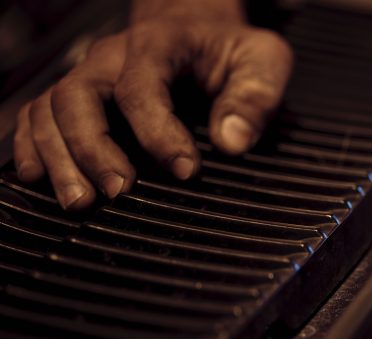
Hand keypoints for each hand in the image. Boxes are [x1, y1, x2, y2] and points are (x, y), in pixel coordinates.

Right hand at [13, 13, 292, 209]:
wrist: (197, 27)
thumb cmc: (229, 50)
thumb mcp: (262, 60)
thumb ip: (254, 97)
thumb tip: (232, 142)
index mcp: (158, 44)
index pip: (143, 86)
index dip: (159, 132)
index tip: (186, 171)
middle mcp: (111, 58)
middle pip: (79, 97)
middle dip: (93, 148)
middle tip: (118, 191)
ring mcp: (89, 77)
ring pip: (50, 109)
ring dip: (59, 158)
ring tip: (80, 201)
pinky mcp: (78, 98)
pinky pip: (36, 116)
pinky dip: (32, 146)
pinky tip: (39, 179)